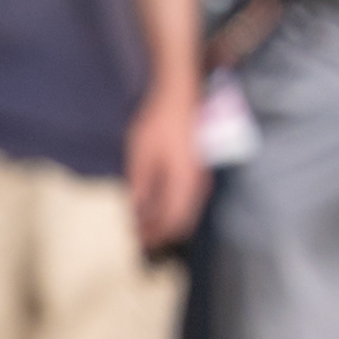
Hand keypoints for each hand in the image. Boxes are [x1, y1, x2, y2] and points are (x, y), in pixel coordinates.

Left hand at [127, 84, 209, 252]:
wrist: (180, 94)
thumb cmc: (159, 122)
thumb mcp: (141, 155)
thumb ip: (140, 186)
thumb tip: (137, 212)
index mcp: (185, 182)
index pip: (173, 221)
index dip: (156, 236)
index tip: (138, 244)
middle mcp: (199, 183)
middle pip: (182, 220)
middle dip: (161, 232)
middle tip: (140, 239)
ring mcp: (201, 175)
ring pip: (187, 210)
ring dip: (166, 220)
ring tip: (144, 225)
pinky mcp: (199, 168)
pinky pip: (188, 198)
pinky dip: (172, 207)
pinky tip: (155, 206)